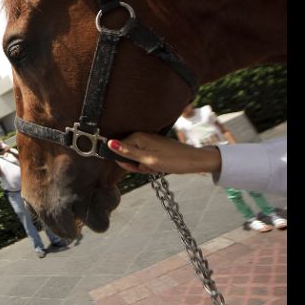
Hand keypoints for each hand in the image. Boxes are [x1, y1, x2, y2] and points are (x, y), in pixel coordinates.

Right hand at [107, 132, 221, 174]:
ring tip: (156, 168)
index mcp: (138, 137)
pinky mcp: (155, 146)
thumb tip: (109, 143)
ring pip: (137, 157)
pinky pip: (145, 157)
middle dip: (136, 165)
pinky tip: (159, 167)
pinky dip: (150, 164)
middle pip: (128, 154)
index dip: (126, 162)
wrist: (195, 161)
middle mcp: (142, 136)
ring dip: (144, 166)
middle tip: (149, 168)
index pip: (119, 150)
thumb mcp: (148, 159)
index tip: (139, 167)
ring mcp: (149, 141)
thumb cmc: (173, 160)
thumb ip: (127, 152)